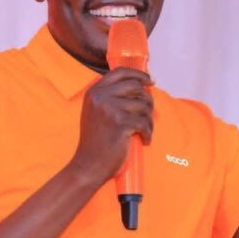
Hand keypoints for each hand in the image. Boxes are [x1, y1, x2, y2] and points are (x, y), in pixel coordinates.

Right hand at [70, 67, 153, 184]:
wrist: (88, 165)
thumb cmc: (96, 142)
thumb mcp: (96, 112)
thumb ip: (111, 98)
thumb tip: (141, 88)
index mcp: (94, 92)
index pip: (120, 72)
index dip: (138, 74)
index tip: (150, 81)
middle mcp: (100, 96)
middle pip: (135, 86)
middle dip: (148, 100)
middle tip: (149, 114)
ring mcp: (110, 109)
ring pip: (143, 105)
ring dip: (149, 120)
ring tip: (144, 131)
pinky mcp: (120, 123)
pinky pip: (144, 123)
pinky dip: (148, 133)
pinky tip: (145, 140)